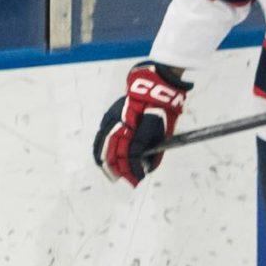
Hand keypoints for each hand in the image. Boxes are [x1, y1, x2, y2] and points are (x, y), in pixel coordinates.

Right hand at [92, 61, 189, 186]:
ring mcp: (113, 118)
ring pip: (104, 144)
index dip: (133, 169)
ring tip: (110, 173)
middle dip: (119, 169)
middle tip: (123, 180)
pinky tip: (103, 158)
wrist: (155, 86)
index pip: (132, 154)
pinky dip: (102, 149)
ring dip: (106, 161)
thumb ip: (154, 150)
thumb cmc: (162, 109)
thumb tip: (147, 168)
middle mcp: (122, 123)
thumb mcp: (164, 131)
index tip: (137, 179)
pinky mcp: (109, 116)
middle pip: (115, 151)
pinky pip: (102, 136)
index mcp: (138, 127)